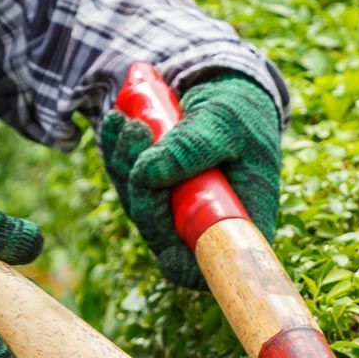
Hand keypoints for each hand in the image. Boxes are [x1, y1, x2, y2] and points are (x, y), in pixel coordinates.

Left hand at [97, 70, 281, 289]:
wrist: (231, 92)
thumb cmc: (241, 112)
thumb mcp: (224, 123)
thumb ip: (190, 148)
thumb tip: (145, 174)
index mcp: (242, 223)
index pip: (207, 266)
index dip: (179, 258)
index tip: (160, 222)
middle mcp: (209, 226)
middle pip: (162, 235)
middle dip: (141, 190)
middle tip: (137, 134)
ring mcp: (181, 212)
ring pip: (139, 207)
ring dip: (124, 163)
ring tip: (129, 121)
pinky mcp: (159, 193)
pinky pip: (128, 184)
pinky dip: (117, 154)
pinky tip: (116, 122)